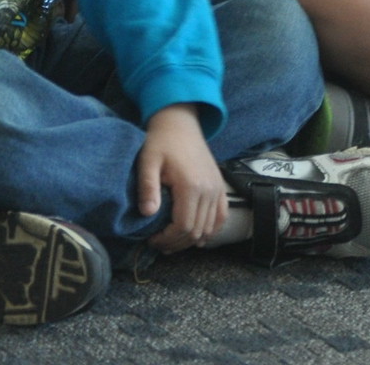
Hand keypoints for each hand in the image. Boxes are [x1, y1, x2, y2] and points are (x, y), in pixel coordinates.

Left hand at [138, 104, 227, 251]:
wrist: (181, 123)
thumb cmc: (161, 142)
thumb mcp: (148, 162)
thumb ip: (148, 188)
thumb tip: (147, 214)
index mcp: (190, 185)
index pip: (183, 226)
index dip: (168, 239)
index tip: (152, 240)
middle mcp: (208, 190)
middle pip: (196, 230)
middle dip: (177, 243)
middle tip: (159, 244)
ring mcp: (217, 188)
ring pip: (209, 227)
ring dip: (191, 239)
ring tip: (173, 242)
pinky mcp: (220, 186)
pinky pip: (222, 215)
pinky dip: (212, 230)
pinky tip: (198, 237)